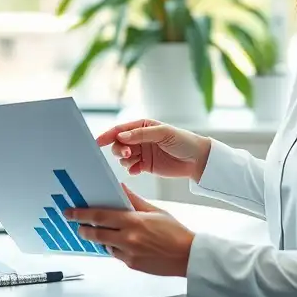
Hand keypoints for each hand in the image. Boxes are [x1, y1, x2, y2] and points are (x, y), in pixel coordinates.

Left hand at [66, 185, 195, 276]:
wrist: (189, 256)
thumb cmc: (175, 233)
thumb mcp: (154, 210)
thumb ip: (134, 200)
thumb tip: (120, 188)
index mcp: (133, 221)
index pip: (100, 216)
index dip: (81, 214)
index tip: (70, 212)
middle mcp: (128, 238)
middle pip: (96, 233)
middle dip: (83, 228)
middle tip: (76, 224)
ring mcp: (129, 254)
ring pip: (105, 245)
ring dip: (99, 238)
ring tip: (98, 232)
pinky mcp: (132, 265)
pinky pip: (116, 255)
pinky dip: (114, 248)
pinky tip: (119, 243)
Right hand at [95, 118, 211, 181]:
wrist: (198, 160)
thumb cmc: (183, 141)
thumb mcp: (163, 133)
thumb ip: (141, 134)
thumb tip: (121, 136)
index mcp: (142, 126)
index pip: (120, 129)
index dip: (108, 135)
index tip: (98, 142)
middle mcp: (139, 139)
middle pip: (119, 144)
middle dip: (119, 150)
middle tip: (127, 154)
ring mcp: (142, 152)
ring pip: (123, 157)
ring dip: (125, 160)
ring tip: (135, 162)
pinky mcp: (146, 166)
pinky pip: (131, 168)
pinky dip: (131, 170)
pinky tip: (137, 170)